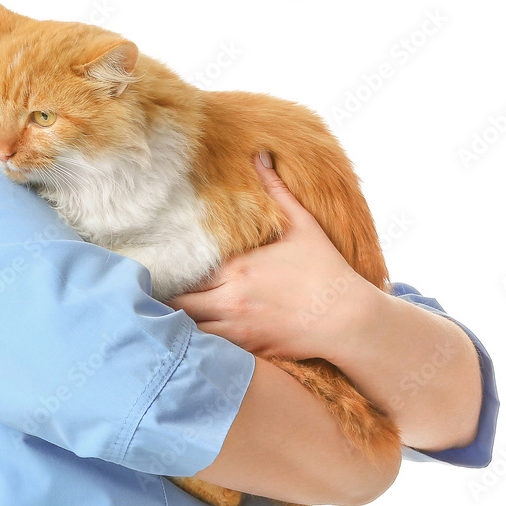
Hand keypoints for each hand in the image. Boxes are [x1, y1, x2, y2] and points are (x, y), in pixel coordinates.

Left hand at [167, 154, 380, 361]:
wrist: (349, 318)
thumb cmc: (325, 269)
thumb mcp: (301, 225)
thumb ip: (275, 191)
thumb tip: (259, 154)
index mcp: (237, 268)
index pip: (185, 270)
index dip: (169, 269)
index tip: (158, 265)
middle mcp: (232, 300)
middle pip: (178, 303)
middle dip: (167, 298)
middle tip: (156, 292)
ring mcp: (240, 329)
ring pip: (189, 330)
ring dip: (179, 321)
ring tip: (170, 313)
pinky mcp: (250, 350)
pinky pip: (211, 349)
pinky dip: (200, 342)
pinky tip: (195, 336)